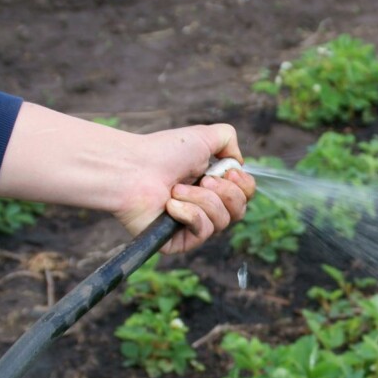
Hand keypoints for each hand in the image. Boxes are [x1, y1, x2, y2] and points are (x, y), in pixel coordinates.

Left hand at [114, 124, 256, 252]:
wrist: (133, 169)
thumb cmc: (163, 152)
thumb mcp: (204, 135)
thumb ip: (228, 139)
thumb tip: (239, 163)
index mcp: (211, 184)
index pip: (244, 195)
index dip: (243, 185)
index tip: (229, 171)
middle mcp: (204, 207)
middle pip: (239, 211)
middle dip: (225, 192)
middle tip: (202, 180)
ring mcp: (191, 226)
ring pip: (222, 221)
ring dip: (202, 200)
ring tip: (176, 189)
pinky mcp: (179, 242)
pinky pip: (203, 232)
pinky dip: (189, 214)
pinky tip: (170, 205)